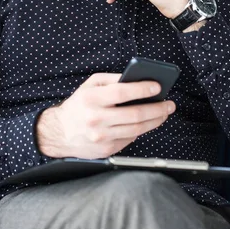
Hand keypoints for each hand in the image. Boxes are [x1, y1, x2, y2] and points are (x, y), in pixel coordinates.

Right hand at [36, 73, 175, 158]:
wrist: (59, 133)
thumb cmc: (79, 104)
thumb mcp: (91, 85)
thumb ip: (112, 79)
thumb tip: (137, 78)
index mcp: (91, 99)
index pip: (122, 93)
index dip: (142, 89)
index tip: (158, 87)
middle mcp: (96, 119)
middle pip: (134, 114)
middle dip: (157, 109)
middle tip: (169, 104)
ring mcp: (102, 137)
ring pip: (137, 129)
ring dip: (155, 121)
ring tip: (164, 113)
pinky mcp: (107, 150)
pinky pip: (130, 139)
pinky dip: (142, 130)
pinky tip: (148, 123)